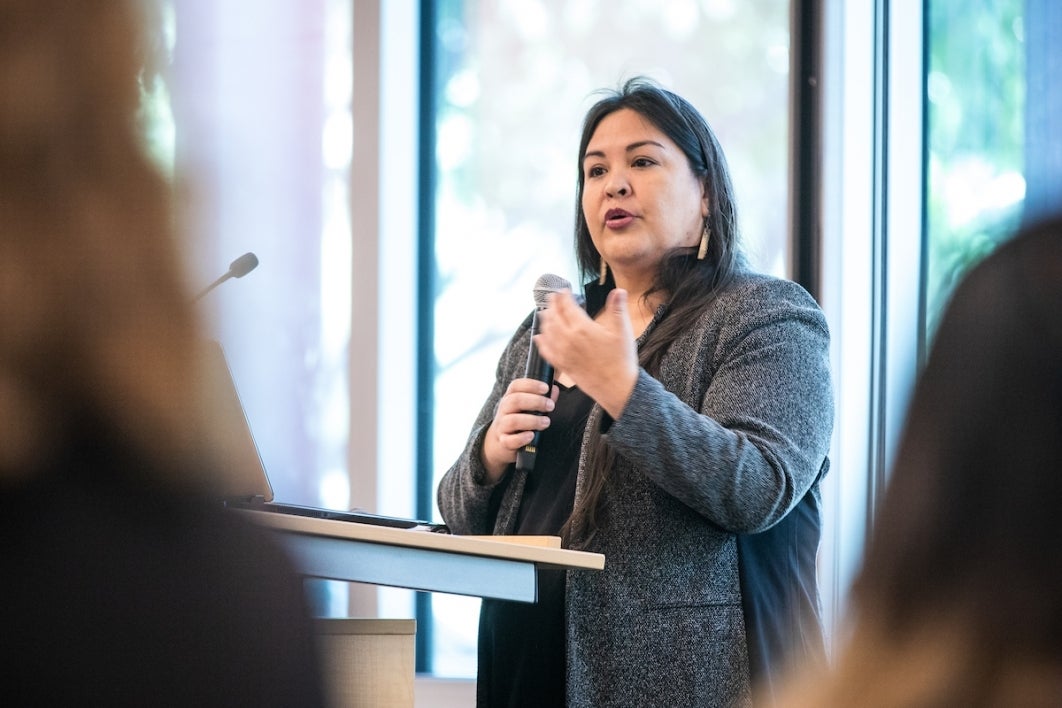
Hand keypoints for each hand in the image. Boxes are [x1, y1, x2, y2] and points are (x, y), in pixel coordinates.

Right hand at [481, 377, 557, 482]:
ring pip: (513, 420)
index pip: (516, 386)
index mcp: (509, 398)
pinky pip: (510, 440)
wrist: (500, 442)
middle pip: (515, 400)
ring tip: (546, 422)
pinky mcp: (504, 442)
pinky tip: (532, 435)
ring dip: (532, 420)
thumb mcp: (527, 408)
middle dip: (536, 402)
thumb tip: (555, 390)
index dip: (531, 385)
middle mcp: (504, 410)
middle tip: (551, 406)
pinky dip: (521, 438)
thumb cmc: (519, 421)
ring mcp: (502, 426)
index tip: (546, 388)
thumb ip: (542, 399)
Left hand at [535, 288, 638, 418]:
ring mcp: (564, 354)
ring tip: (544, 312)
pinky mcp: (563, 366)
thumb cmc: (621, 359)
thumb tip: (619, 290)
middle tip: (551, 298)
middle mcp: (569, 339)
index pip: (567, 306)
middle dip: (552, 305)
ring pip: (547, 332)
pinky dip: (541, 342)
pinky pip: (546, 352)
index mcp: (582, 328)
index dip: (563, 296)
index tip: (563, 290)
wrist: (617, 388)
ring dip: (545, 320)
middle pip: (554, 317)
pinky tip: (539, 337)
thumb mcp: (623, 331)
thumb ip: (618, 309)